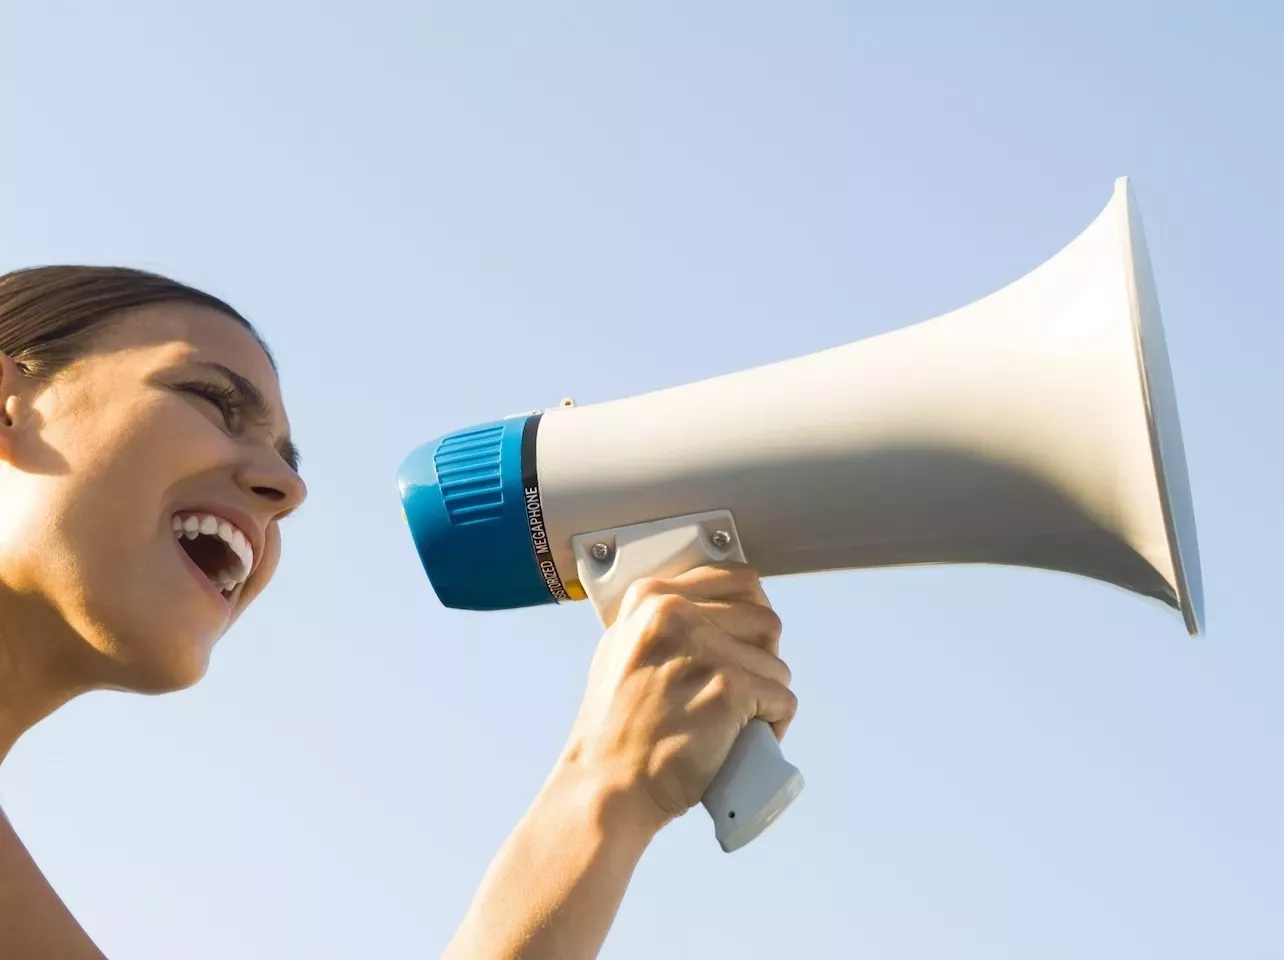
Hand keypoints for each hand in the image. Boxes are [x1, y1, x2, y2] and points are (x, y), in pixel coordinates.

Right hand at [560, 562, 796, 835]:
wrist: (606, 784)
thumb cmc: (615, 728)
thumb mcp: (622, 649)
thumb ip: (661, 622)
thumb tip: (709, 609)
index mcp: (652, 597)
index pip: (738, 580)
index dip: (751, 614)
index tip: (747, 641)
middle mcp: (676, 614)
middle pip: (765, 621)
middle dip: (762, 659)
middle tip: (739, 691)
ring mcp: (704, 650)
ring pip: (776, 665)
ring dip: (766, 697)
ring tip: (733, 723)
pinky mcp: (729, 689)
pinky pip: (782, 700)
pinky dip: (773, 725)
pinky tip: (746, 740)